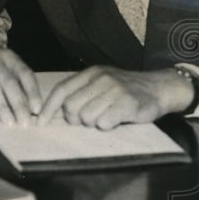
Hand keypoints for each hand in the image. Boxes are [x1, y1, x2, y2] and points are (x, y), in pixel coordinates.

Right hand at [0, 37, 41, 125]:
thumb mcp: (2, 61)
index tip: (37, 109)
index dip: (32, 92)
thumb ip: (14, 77)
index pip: (25, 74)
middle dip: (19, 105)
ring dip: (2, 108)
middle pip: (10, 84)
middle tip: (25, 123)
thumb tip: (28, 106)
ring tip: (9, 123)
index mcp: (9, 57)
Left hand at [38, 66, 195, 129]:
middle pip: (70, 107)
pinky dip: (107, 126)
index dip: (48, 108)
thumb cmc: (126, 89)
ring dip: (94, 123)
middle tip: (90, 119)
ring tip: (107, 116)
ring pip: (86, 117)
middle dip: (76, 119)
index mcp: (90, 73)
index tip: (39, 123)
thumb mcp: (102, 82)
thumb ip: (82, 91)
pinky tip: (116, 120)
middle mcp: (100, 78)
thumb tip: (56, 111)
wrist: (159, 87)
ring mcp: (113, 89)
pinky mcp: (126, 103)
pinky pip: (104, 123)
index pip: (61, 90)